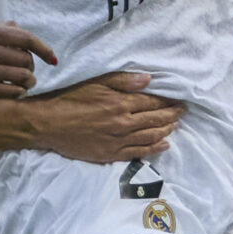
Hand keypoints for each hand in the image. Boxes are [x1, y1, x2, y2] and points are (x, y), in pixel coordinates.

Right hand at [0, 21, 55, 102]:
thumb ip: (15, 33)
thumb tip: (43, 49)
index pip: (25, 38)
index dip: (43, 49)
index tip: (53, 60)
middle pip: (25, 58)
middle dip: (32, 68)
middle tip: (28, 72)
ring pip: (20, 76)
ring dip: (30, 82)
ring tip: (28, 83)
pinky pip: (11, 92)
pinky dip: (20, 92)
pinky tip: (18, 91)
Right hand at [27, 72, 185, 163]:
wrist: (48, 124)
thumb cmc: (69, 100)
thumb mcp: (95, 83)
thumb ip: (123, 81)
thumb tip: (149, 79)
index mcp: (120, 103)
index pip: (151, 102)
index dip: (167, 101)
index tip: (179, 99)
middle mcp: (123, 123)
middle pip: (154, 120)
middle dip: (171, 115)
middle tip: (183, 111)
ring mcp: (118, 141)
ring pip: (150, 137)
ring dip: (166, 130)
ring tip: (176, 125)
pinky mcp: (111, 154)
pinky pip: (138, 153)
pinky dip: (154, 148)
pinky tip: (164, 144)